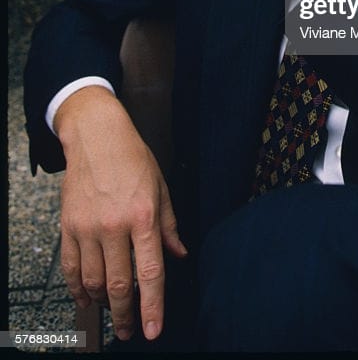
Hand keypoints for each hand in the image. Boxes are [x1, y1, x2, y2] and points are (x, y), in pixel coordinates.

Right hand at [54, 87, 186, 341]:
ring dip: (103, 302)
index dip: (152, 306)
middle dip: (125, 314)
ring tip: (111, 309)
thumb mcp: (161, 187)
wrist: (96, 136)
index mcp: (144, 216)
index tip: (152, 330)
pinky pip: (71, 268)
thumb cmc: (133, 158)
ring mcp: (89, 227)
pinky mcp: (69, 226)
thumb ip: (170, 226)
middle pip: (119, 284)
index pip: (150, 272)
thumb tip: (179, 255)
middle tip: (129, 330)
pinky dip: (77, 288)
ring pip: (94, 281)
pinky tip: (85, 297)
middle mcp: (115, 226)